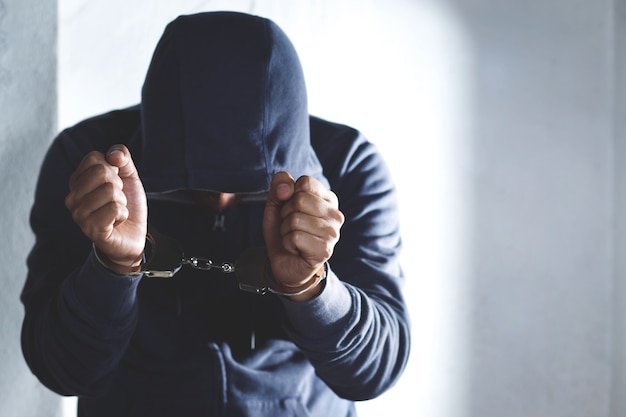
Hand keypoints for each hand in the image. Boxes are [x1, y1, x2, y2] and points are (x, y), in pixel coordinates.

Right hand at [65, 145, 146, 272]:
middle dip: (119, 186)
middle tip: (116, 200)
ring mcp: (78, 214)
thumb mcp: (129, 176)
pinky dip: (122, 214)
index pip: (95, 158)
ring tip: (115, 212)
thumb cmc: (127, 204)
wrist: (133, 235)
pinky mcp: (90, 228)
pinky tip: (115, 222)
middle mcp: (72, 197)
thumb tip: (114, 155)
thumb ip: (123, 158)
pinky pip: (114, 208)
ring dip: (121, 202)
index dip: (114, 169)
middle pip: (102, 172)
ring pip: (110, 191)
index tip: (114, 184)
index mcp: (77, 181)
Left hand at [263, 172, 343, 299]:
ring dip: (286, 230)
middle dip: (286, 214)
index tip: (291, 209)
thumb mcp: (276, 204)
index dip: (289, 195)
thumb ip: (279, 186)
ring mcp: (333, 233)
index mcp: (328, 199)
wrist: (286, 263)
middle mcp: (335, 215)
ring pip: (295, 220)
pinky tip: (295, 249)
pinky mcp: (325, 250)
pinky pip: (295, 237)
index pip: (305, 182)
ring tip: (293, 238)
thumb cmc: (285, 231)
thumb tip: (286, 189)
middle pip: (300, 200)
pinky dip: (287, 243)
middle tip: (291, 227)